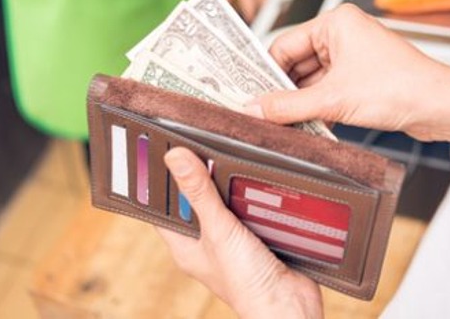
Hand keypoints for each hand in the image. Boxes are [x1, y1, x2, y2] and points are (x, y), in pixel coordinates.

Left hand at [159, 147, 322, 318]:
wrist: (290, 306)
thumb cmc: (247, 282)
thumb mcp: (219, 230)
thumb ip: (199, 193)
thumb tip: (174, 157)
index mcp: (186, 246)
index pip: (163, 210)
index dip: (159, 184)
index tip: (159, 154)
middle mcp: (207, 244)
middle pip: (196, 202)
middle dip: (199, 177)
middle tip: (200, 146)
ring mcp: (233, 241)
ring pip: (226, 203)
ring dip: (229, 185)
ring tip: (228, 155)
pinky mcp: (259, 238)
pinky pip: (252, 209)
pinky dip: (254, 194)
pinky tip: (257, 177)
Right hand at [243, 5, 449, 142]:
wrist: (441, 106)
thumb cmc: (399, 88)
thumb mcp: (334, 99)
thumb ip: (288, 105)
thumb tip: (252, 109)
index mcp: (336, 22)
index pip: (285, 44)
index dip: (265, 72)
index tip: (246, 93)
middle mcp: (343, 34)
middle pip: (297, 63)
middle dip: (282, 90)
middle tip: (258, 113)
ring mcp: (354, 56)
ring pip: (312, 79)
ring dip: (300, 102)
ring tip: (279, 124)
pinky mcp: (362, 77)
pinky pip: (328, 89)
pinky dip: (317, 107)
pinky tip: (305, 126)